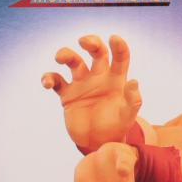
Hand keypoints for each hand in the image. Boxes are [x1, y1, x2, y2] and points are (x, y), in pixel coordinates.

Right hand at [42, 34, 141, 152]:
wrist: (98, 143)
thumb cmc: (116, 127)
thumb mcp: (128, 116)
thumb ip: (132, 100)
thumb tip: (134, 82)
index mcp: (116, 80)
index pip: (120, 58)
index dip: (119, 47)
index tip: (114, 38)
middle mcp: (99, 77)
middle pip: (96, 52)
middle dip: (90, 42)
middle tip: (84, 42)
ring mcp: (82, 84)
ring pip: (73, 61)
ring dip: (65, 54)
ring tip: (60, 59)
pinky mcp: (67, 94)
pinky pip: (56, 80)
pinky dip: (49, 78)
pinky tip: (47, 83)